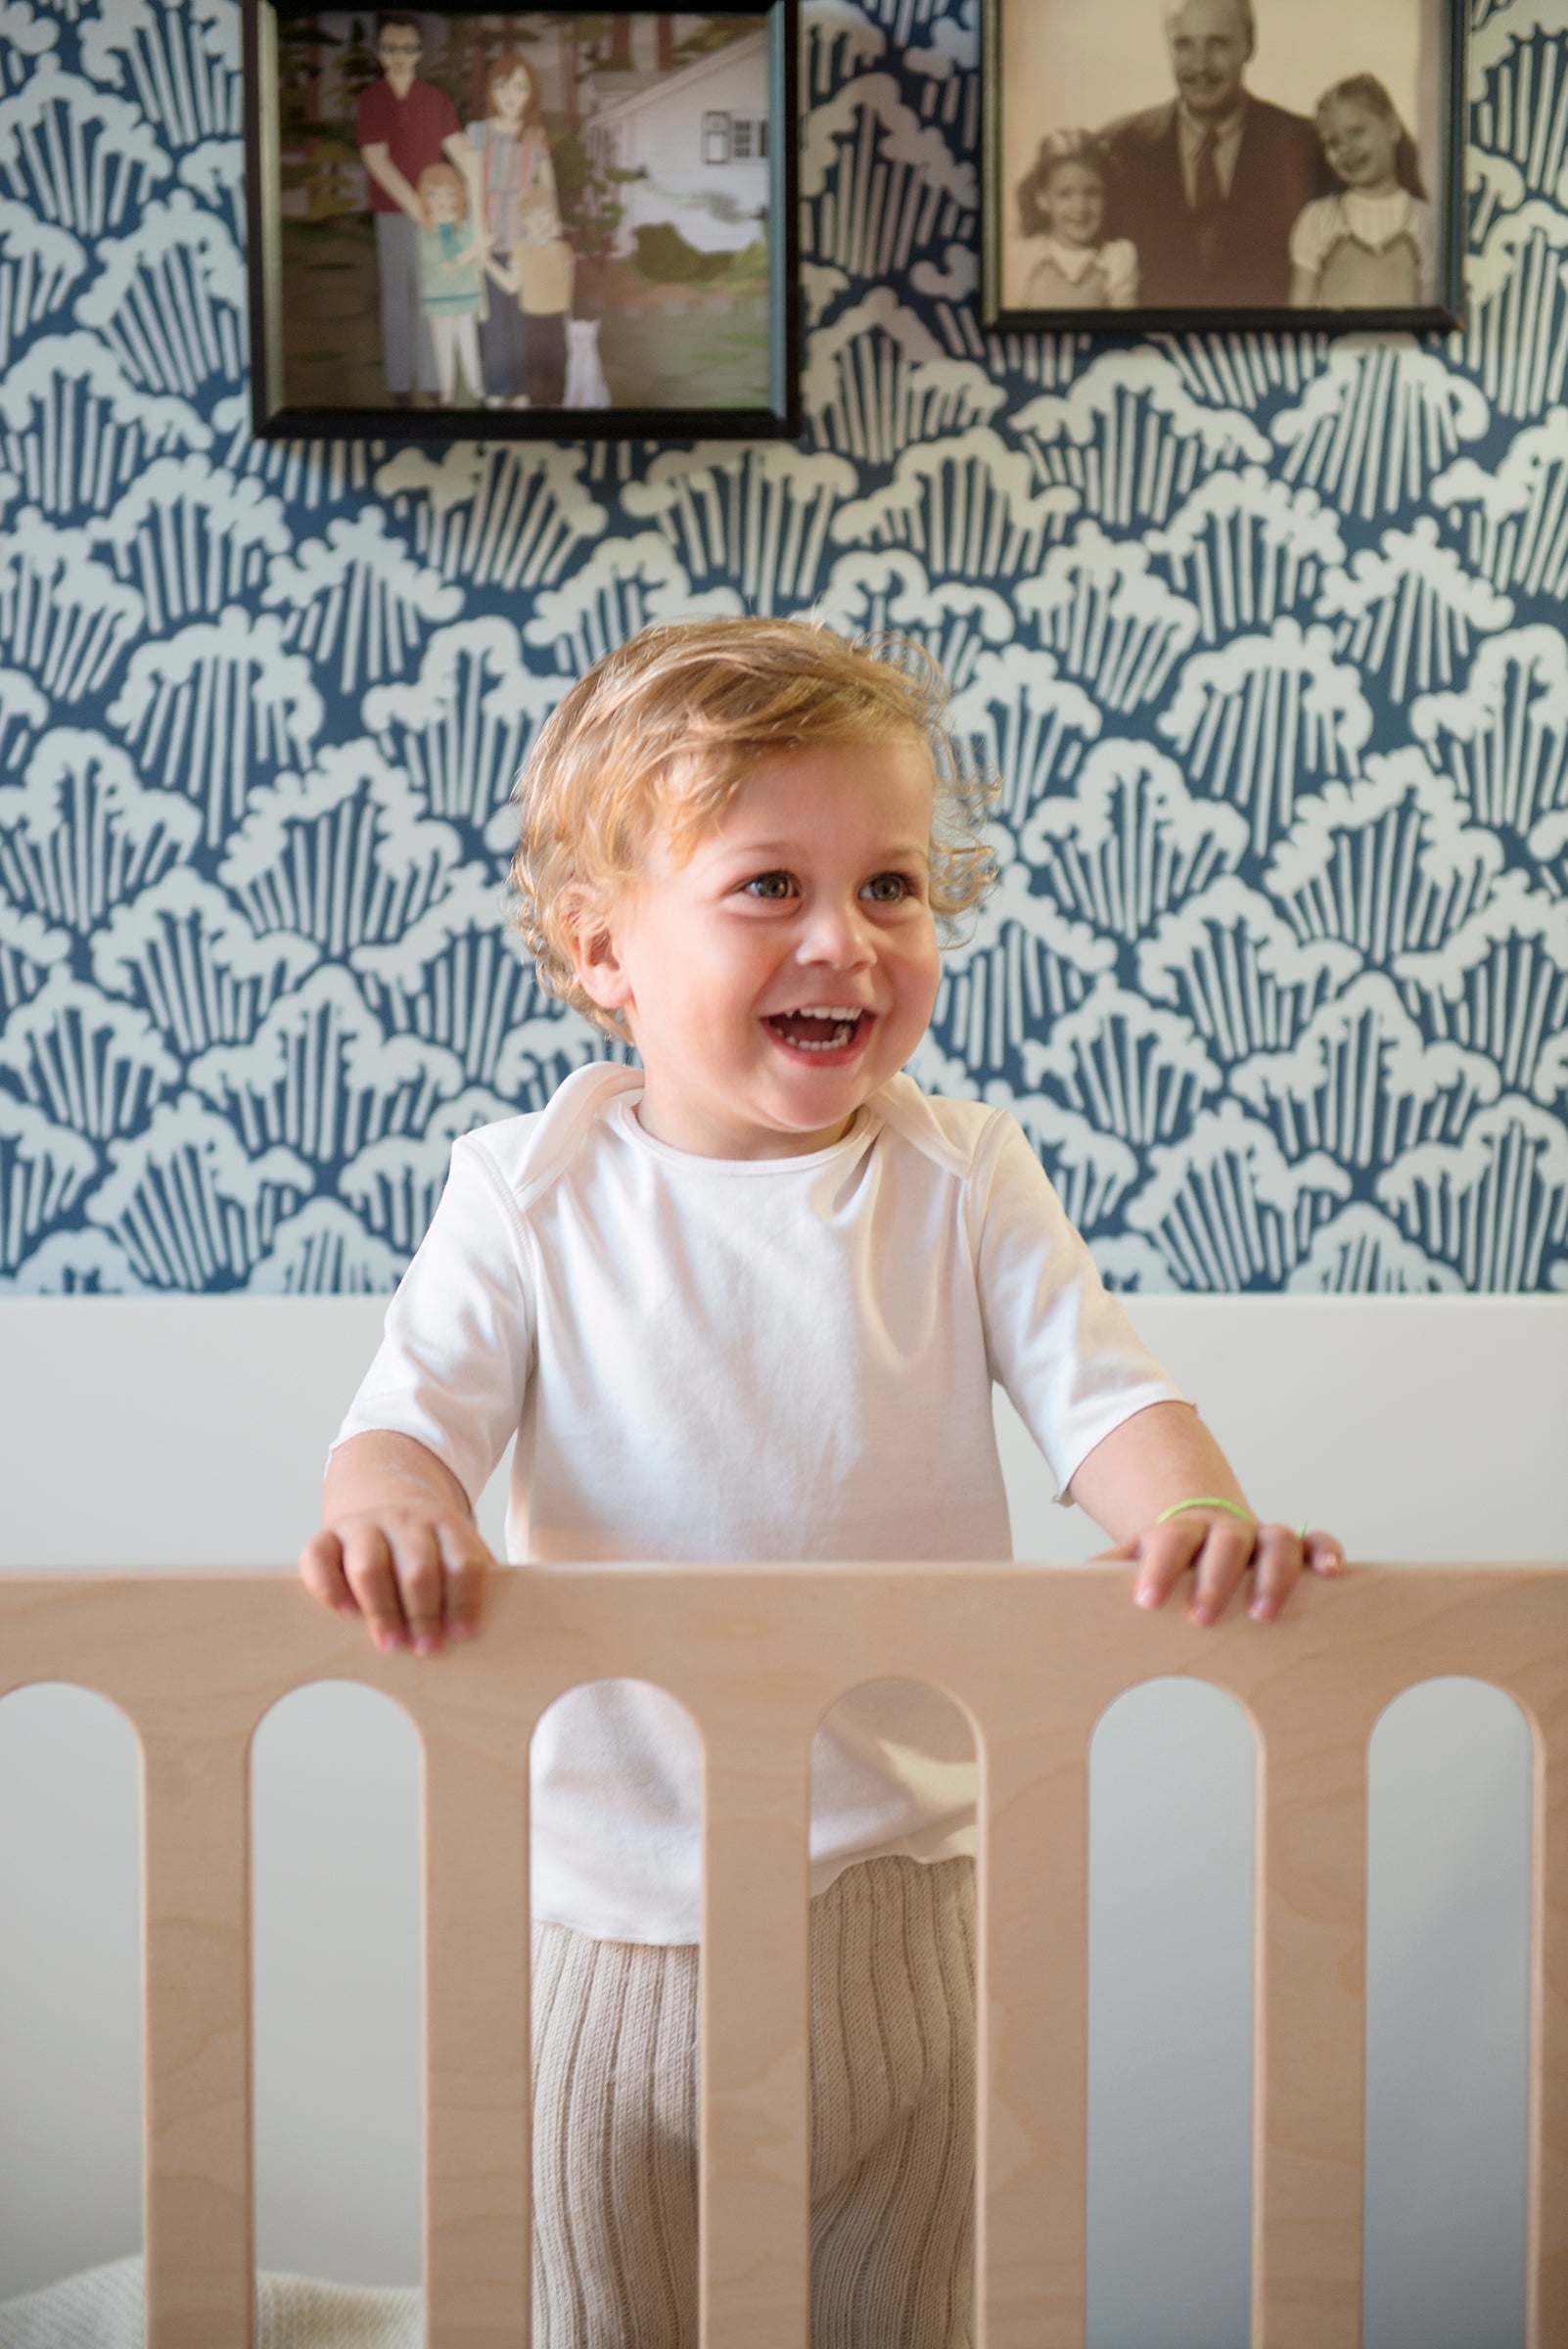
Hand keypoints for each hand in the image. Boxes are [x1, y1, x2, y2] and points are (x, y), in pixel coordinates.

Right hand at [298, 1506, 492, 1654]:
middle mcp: (405, 1521)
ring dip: (382, 1609)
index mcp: (446, 1525)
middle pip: (417, 1568)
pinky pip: (319, 1558)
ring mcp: (364, 1526)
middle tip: (427, 1648)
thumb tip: (491, 1633)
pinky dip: (329, 1588)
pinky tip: (346, 1614)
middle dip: (424, 1614)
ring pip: (369, 1565)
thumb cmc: (430, 1547)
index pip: (462, 1562)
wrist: (389, 1498)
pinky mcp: (327, 1536)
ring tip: (391, 1643)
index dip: (464, 1602)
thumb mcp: (458, 1551)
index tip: (463, 1636)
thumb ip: (471, 1583)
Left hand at [1098, 1511, 1345, 1626]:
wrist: (1202, 1527)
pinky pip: (1316, 1539)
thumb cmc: (1168, 1558)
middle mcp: (1225, 1530)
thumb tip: (1054, 1589)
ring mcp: (1262, 1536)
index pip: (1170, 1540)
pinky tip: (1331, 1573)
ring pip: (1277, 1539)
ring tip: (1262, 1614)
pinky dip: (1325, 1551)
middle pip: (1227, 1541)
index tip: (1146, 1600)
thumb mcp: (1136, 1561)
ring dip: (1272, 1574)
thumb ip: (1109, 1571)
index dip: (1159, 1567)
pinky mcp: (1296, 1547)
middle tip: (1200, 1618)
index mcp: (1181, 1531)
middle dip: (1215, 1578)